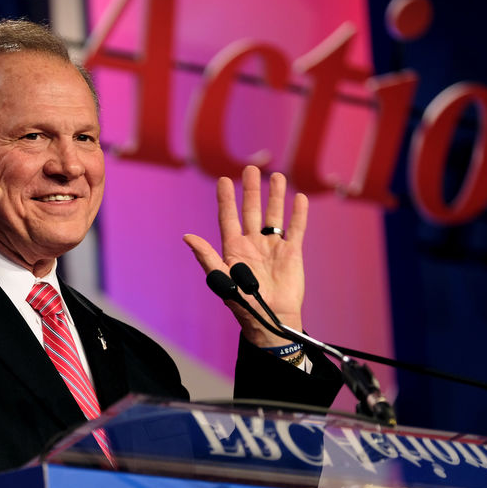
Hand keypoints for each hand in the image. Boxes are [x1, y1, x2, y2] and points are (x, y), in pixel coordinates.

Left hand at [184, 166, 306, 346]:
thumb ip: (206, 257)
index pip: (228, 218)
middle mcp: (253, 243)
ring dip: (275, 196)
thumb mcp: (221, 280)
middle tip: (251, 168)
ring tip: (276, 176)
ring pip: (274, 214)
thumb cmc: (244, 304)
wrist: (271, 319)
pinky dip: (298, 213)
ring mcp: (273, 246)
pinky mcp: (291, 252)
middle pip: (252, 210)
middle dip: (251, 190)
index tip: (224, 180)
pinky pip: (295, 229)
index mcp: (234, 248)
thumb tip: (187, 237)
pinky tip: (299, 198)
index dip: (226, 199)